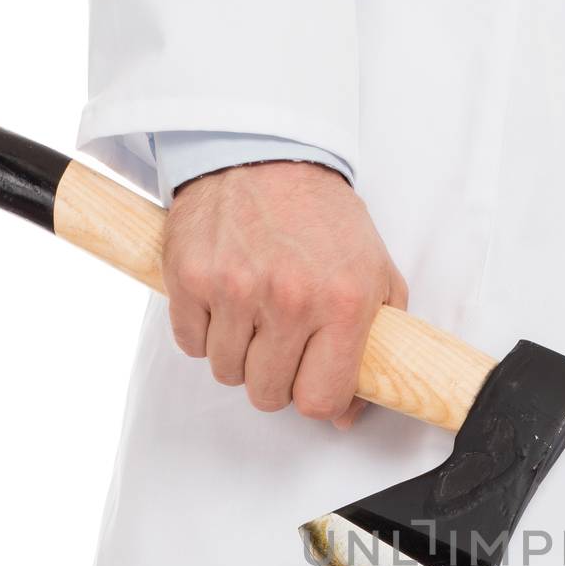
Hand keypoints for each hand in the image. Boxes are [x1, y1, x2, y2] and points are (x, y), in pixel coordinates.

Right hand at [161, 161, 408, 428]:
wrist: (264, 152)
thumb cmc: (321, 215)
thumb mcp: (374, 271)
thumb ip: (375, 344)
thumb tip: (346, 414)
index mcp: (342, 303)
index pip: (320, 399)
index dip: (315, 399)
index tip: (312, 381)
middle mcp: (288, 299)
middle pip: (267, 394)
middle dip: (274, 378)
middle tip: (280, 344)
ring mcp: (234, 288)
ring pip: (226, 372)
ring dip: (237, 355)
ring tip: (251, 316)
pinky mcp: (190, 276)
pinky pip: (190, 344)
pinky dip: (203, 332)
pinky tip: (222, 300)